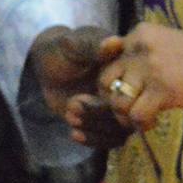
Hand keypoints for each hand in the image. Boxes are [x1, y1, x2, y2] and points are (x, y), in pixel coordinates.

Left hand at [27, 25, 131, 150]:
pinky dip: (93, 139)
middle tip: (72, 105)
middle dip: (100, 114)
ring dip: (95, 127)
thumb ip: (93, 46)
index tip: (91, 94)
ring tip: (70, 116)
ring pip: (119, 130)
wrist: (47, 66)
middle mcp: (126, 90)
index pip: (134, 88)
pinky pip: (109, 139)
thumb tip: (114, 43)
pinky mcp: (104, 121)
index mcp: (127, 68)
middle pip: (128, 113)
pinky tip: (74, 133)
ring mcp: (116, 107)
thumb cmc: (63, 49)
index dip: (117, 96)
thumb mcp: (75, 44)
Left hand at [95, 21, 182, 130]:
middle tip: (129, 109)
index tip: (125, 91)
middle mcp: (138, 48)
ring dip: (127, 116)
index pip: (107, 59)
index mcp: (138, 35)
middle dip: (113, 100)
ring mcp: (149, 68)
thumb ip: (142, 55)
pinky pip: (136, 114)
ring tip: (142, 118)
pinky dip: (141, 124)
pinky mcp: (162, 89)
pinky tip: (153, 122)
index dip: (112, 80)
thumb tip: (123, 79)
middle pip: (105, 80)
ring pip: (118, 101)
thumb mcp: (165, 44)